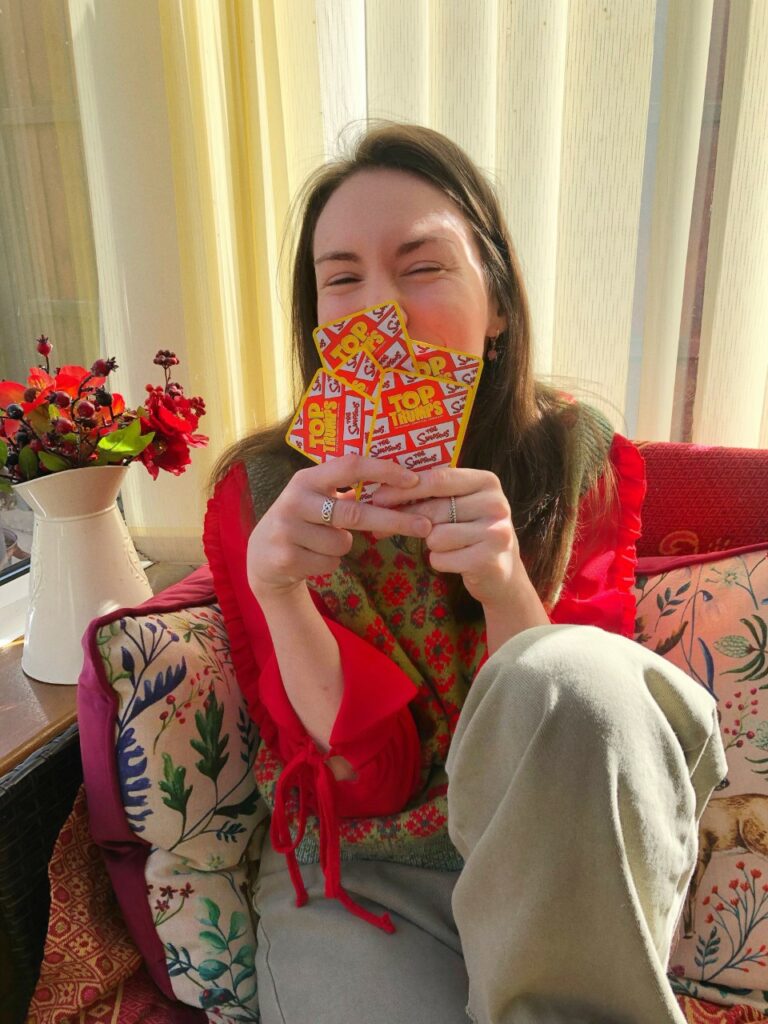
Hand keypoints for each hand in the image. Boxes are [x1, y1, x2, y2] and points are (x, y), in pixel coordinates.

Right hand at [247, 455, 431, 599]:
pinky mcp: (285, 556)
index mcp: (307, 478)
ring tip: (322, 542)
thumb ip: (348, 490)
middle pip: (355, 512)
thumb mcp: (317, 498)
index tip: (414, 479)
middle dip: (394, 521)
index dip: (383, 470)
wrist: (261, 556)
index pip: (351, 465)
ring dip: (344, 546)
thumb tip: (400, 483)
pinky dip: (330, 563)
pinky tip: (311, 557)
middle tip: (424, 526)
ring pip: (344, 543)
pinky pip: (331, 563)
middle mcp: (295, 499)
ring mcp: (287, 528)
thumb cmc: (303, 522)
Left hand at [372, 466, 518, 608]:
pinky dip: (440, 562)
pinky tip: (455, 561)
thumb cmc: (469, 533)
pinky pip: (441, 559)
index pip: (438, 479)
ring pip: (435, 536)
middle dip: (405, 519)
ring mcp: (496, 531)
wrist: (501, 572)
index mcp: (486, 481)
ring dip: (431, 545)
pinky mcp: (489, 559)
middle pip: (434, 508)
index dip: (404, 488)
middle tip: (382, 529)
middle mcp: (496, 503)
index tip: (377, 497)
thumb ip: (428, 496)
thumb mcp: (457, 506)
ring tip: (448, 546)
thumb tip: (376, 495)